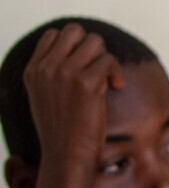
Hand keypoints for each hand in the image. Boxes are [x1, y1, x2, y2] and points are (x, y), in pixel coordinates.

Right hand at [21, 23, 122, 170]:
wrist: (66, 156)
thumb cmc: (62, 132)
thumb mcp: (46, 98)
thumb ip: (53, 74)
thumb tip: (73, 54)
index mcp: (33, 70)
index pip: (54, 35)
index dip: (75, 46)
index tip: (84, 68)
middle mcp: (45, 67)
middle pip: (76, 31)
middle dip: (92, 48)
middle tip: (98, 72)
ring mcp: (64, 73)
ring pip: (95, 42)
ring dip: (106, 58)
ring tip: (107, 80)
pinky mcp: (86, 82)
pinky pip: (109, 60)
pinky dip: (117, 72)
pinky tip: (116, 88)